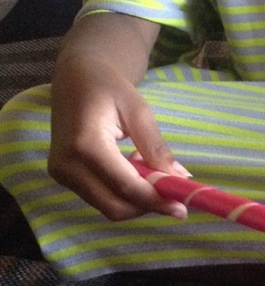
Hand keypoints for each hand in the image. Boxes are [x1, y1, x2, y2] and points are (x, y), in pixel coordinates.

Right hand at [48, 56, 188, 220]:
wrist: (75, 78)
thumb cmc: (109, 87)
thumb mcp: (139, 111)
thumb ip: (156, 148)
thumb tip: (180, 178)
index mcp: (85, 144)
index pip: (126, 186)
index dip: (156, 200)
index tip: (182, 207)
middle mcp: (67, 165)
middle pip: (114, 206)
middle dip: (147, 206)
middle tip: (174, 197)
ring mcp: (61, 174)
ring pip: (107, 206)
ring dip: (136, 200)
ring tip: (151, 172)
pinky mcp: (63, 177)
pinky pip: (99, 197)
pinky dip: (122, 194)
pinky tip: (134, 171)